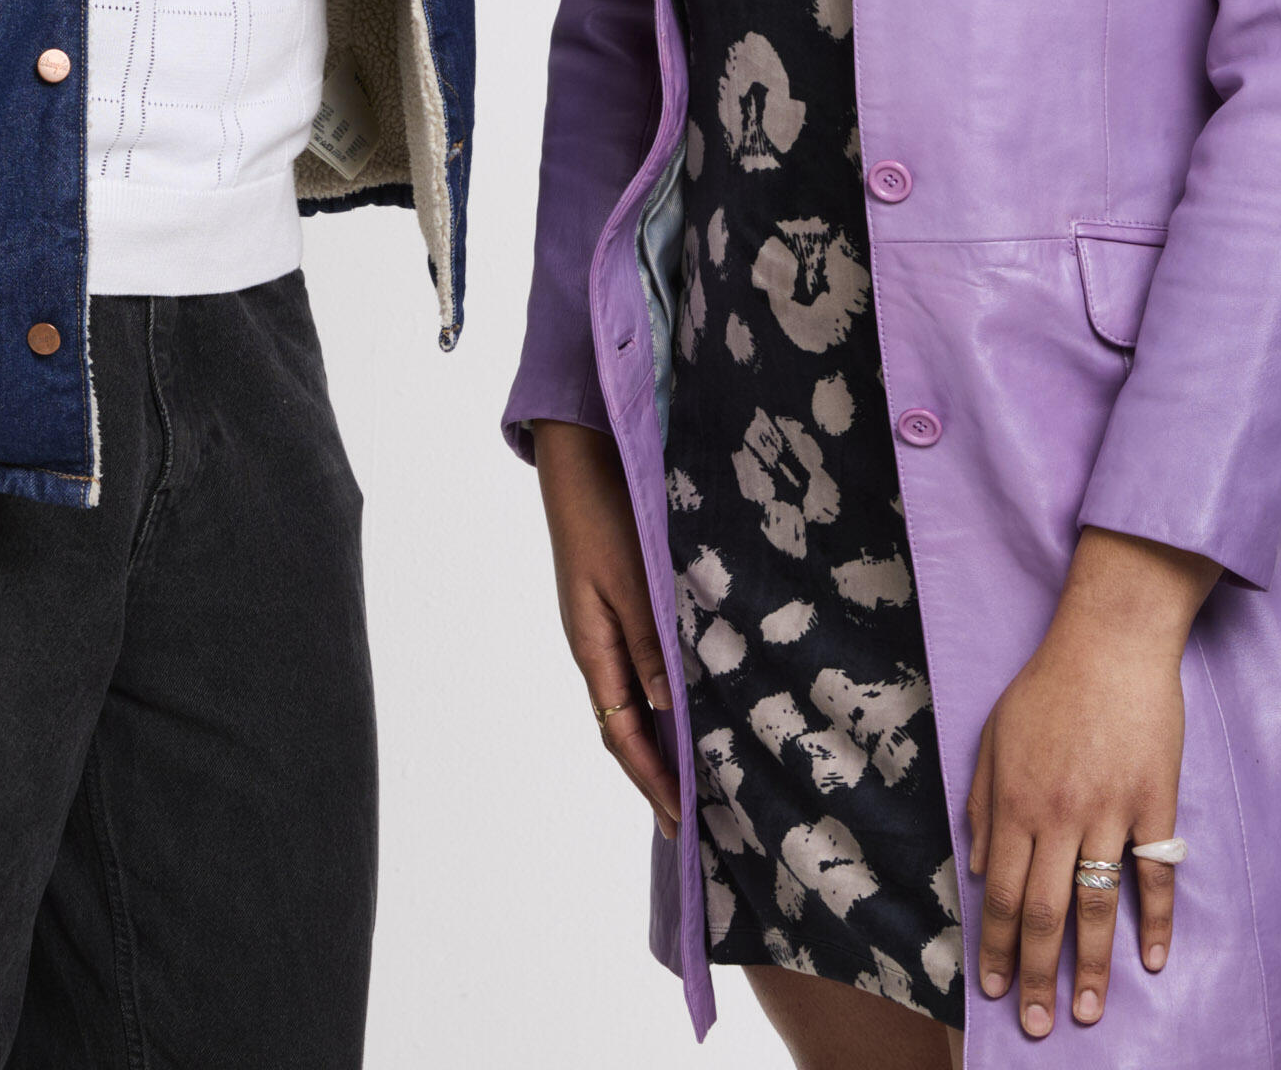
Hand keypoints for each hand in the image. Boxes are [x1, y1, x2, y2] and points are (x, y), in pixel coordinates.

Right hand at [532, 420, 680, 835]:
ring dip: (664, 739)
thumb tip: (668, 705)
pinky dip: (668, 698)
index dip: (653, 780)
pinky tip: (694, 702)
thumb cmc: (603, 515)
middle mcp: (599, 647)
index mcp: (594, 649)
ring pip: (637, 700)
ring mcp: (607, 628)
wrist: (581, 460)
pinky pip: (645, 667)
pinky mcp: (622, 605)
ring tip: (700, 775)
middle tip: (694, 818)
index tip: (683, 820)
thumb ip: (649, 640)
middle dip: (658, 774)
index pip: (624, 735)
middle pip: (626, 728)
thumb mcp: (631, 582)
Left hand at [962, 527, 1217, 1039]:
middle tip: (1038, 1026)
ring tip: (1086, 1012)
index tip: (996, 990)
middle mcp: (1059, 815)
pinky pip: (1155, 874)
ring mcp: (1110, 811)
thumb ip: (981, 805)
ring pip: (1097, 905)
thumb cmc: (1047, 685)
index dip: (999, 947)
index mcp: (1015, 802)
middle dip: (1037, 975)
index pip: (1003, 894)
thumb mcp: (993, 738)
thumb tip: (978, 869)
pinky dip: (1156, 921)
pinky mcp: (1154, 802)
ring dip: (1090, 966)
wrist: (1111, 639)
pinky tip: (1154, 962)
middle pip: (1045, 913)